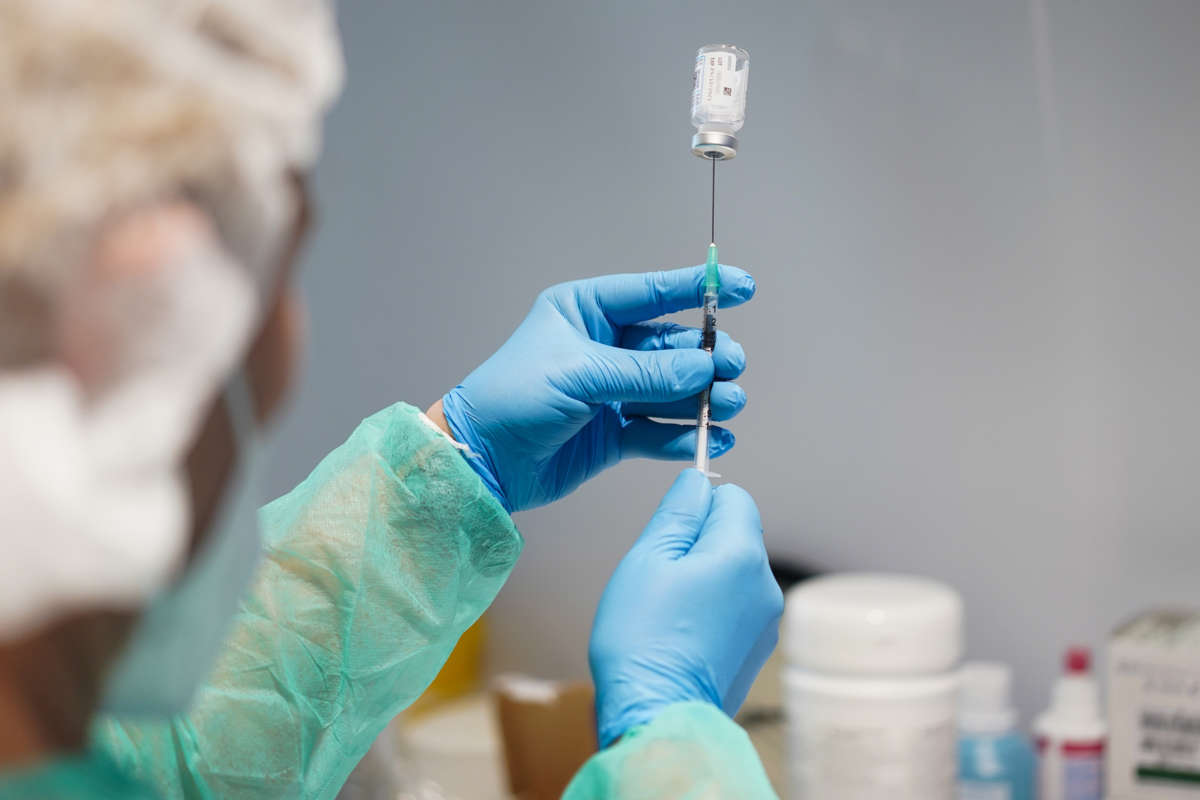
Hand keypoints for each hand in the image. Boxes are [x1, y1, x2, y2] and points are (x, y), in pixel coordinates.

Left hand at [439, 266, 754, 511]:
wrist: (480, 461)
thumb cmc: (513, 398)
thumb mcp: (579, 375)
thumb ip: (644, 374)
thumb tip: (703, 370)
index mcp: (585, 311)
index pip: (652, 293)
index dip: (699, 289)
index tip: (744, 288)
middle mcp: (602, 347)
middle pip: (671, 346)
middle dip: (705, 357)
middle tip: (730, 368)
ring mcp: (610, 392)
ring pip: (671, 390)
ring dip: (702, 398)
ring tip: (727, 405)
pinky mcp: (613, 435)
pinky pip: (660, 430)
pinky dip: (687, 435)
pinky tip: (713, 437)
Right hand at [589, 469, 782, 746]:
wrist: (656, 715)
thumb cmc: (643, 639)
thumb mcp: (648, 559)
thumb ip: (678, 512)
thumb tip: (697, 481)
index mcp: (742, 554)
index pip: (734, 496)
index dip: (697, 506)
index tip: (669, 532)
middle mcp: (766, 584)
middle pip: (736, 535)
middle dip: (699, 543)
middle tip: (661, 577)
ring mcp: (766, 622)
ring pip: (734, 572)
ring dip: (706, 578)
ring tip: (668, 611)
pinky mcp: (758, 650)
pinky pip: (735, 608)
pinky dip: (712, 610)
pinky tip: (682, 634)